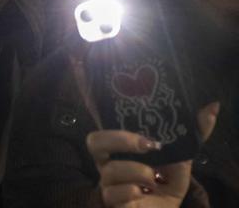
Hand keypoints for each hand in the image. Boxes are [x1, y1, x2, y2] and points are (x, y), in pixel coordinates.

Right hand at [85, 102, 219, 206]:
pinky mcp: (112, 200)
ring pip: (109, 170)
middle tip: (147, 145)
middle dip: (120, 139)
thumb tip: (212, 108)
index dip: (113, 125)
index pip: (102, 127)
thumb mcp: (181, 159)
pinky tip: (144, 193)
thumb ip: (192, 135)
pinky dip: (132, 191)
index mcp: (119, 148)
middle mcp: (108, 162)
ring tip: (155, 178)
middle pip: (94, 142)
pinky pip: (114, 193)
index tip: (142, 129)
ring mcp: (107, 182)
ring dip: (138, 172)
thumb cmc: (166, 183)